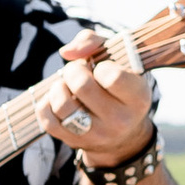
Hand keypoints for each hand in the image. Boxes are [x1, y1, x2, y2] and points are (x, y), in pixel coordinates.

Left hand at [43, 28, 154, 170]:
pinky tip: (57, 98)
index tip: (102, 68)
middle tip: (77, 70)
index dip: (101, 66)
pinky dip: (46, 104)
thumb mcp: (118, 60)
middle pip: (82, 86)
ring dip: (58, 87)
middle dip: (74, 71)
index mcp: (138, 98)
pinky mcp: (74, 142)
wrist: (122, 134)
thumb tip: (66, 52)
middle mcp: (120, 120)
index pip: (112, 76)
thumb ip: (94, 42)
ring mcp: (96, 135)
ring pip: (63, 105)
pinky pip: (47, 120)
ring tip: (66, 84)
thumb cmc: (117, 86)